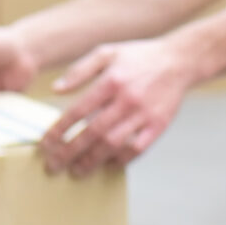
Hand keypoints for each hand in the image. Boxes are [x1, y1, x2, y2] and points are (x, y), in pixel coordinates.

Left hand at [39, 38, 196, 177]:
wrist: (180, 60)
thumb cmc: (140, 57)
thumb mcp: (107, 53)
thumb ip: (80, 70)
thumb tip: (56, 90)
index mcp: (111, 81)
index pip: (78, 111)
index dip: (59, 130)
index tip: (45, 144)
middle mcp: (127, 99)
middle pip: (92, 132)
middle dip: (69, 152)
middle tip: (53, 166)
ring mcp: (145, 114)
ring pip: (113, 143)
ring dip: (91, 160)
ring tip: (76, 171)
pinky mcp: (160, 125)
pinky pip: (138, 148)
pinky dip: (122, 159)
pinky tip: (108, 164)